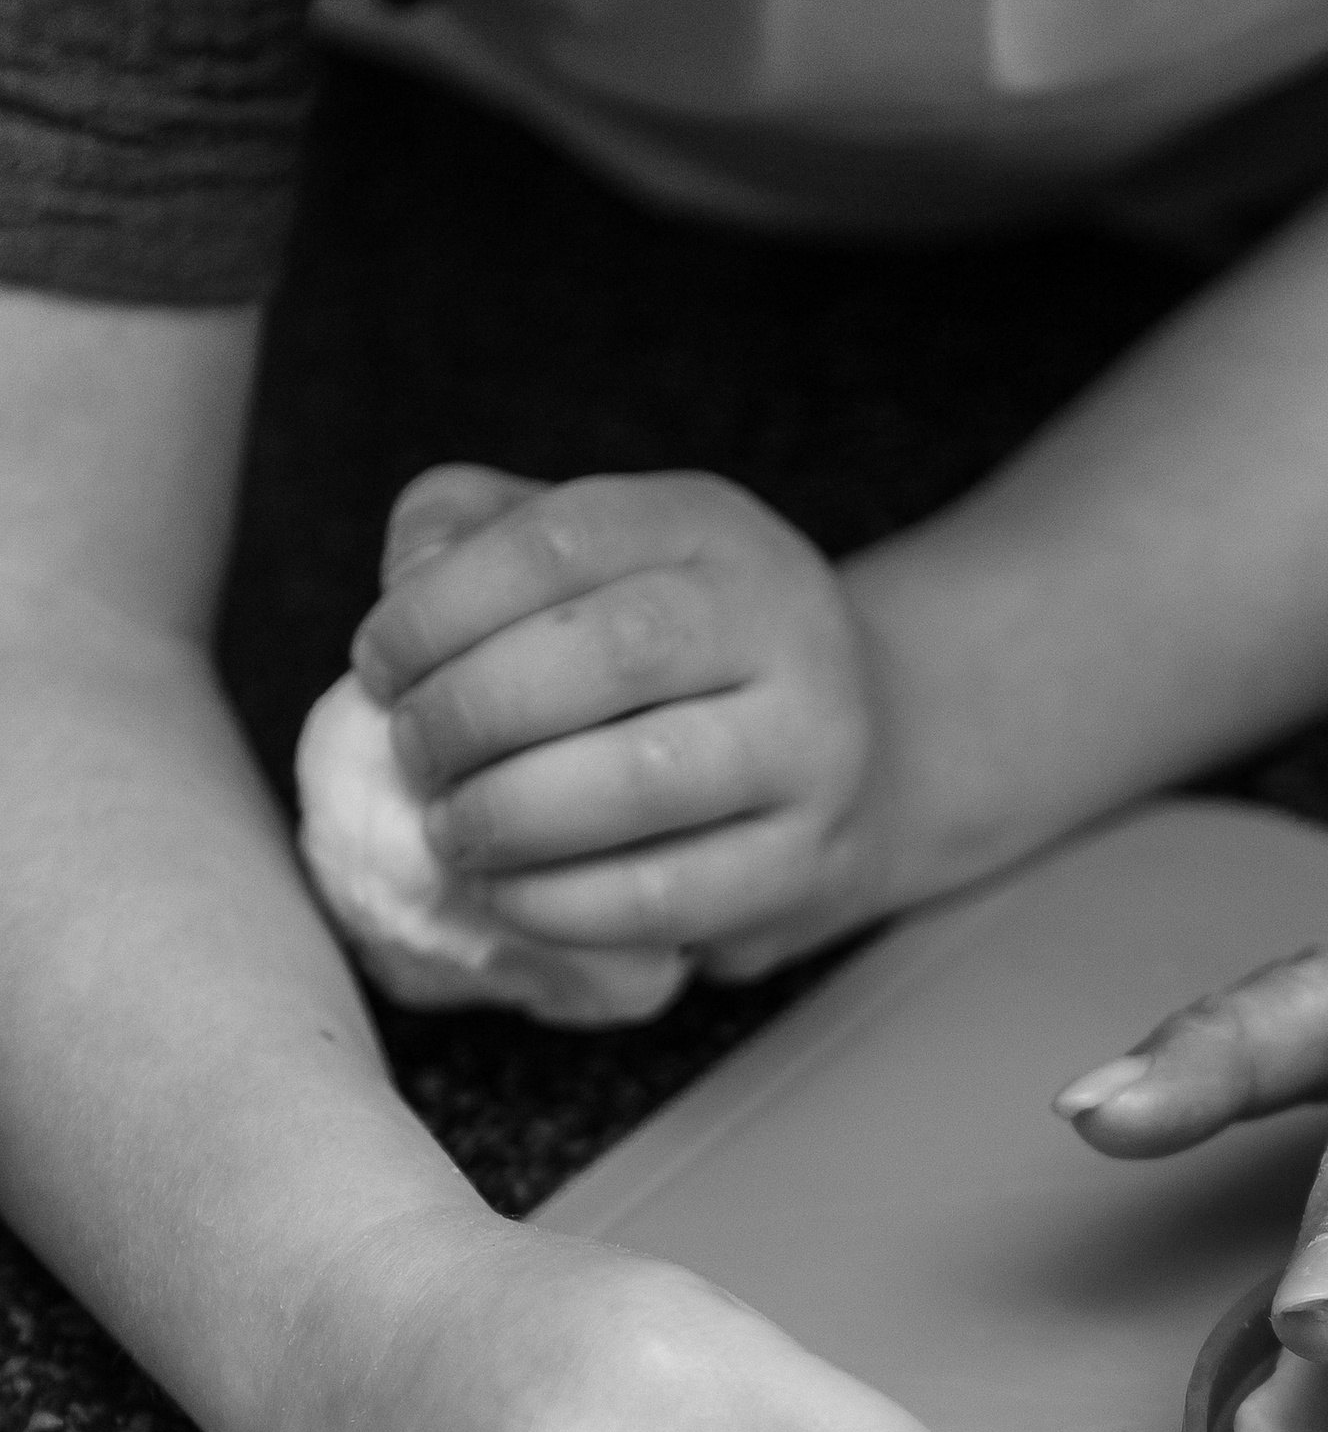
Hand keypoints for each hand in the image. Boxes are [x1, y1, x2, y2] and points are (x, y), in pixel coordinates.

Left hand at [348, 465, 891, 981]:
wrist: (845, 756)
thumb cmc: (668, 656)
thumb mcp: (583, 561)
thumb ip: (471, 536)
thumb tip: (408, 584)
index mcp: (709, 528)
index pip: (560, 541)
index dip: (440, 607)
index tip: (377, 664)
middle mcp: (783, 623)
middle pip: (611, 654)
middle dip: (473, 713)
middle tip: (414, 754)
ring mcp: (811, 748)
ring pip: (645, 780)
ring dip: (511, 813)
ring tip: (452, 829)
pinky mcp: (806, 863)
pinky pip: (669, 894)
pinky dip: (560, 903)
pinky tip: (506, 893)